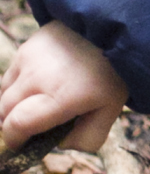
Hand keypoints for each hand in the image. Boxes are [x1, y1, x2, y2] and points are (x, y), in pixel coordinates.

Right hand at [0, 22, 126, 153]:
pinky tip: (39, 82)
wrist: (116, 29)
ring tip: (35, 103)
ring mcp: (28, 59)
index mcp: (60, 97)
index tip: (21, 144)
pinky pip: (11, 72)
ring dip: (13, 103)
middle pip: (4, 110)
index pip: (16, 125)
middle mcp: (37, 78)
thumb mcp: (111, 111)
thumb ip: (87, 137)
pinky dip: (18, 83)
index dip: (14, 139)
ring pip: (3, 91)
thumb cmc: (115, 73)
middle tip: (31, 126)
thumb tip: (59, 143)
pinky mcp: (27, 46)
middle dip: (12, 123)